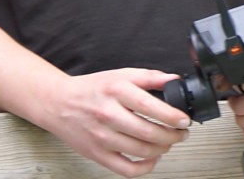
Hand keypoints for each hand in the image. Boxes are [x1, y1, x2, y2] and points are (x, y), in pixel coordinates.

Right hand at [32, 68, 190, 177]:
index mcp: (116, 91)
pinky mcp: (97, 154)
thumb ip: (150, 77)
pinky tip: (153, 158)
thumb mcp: (121, 75)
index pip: (150, 107)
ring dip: (163, 149)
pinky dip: (145, 167)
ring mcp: (101, 137)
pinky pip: (126, 169)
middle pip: (148, 132)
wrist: (58, 103)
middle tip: (181, 133)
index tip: (184, 120)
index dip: (172, 116)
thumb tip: (175, 80)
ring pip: (141, 151)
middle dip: (172, 135)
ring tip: (169, 142)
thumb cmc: (91, 89)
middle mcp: (108, 114)